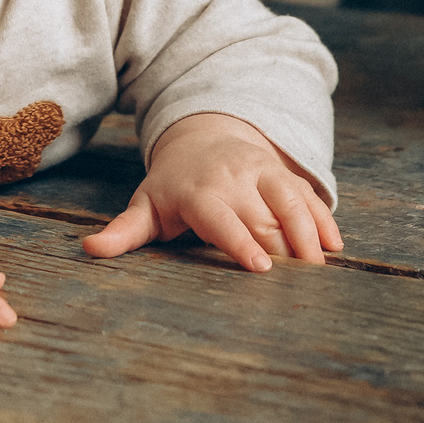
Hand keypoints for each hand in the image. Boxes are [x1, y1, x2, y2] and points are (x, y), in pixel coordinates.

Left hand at [82, 112, 342, 270]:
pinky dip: (323, 219)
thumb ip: (123, 232)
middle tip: (296, 284)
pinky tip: (334, 246)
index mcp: (198, 192)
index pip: (221, 217)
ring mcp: (262, 173)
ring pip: (291, 203)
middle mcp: (233, 179)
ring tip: (319, 270)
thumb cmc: (172, 186)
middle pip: (262, 217)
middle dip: (280, 249)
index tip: (260, 267)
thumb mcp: (145, 206)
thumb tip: (89, 249)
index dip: (240, 241)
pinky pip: (309, 195)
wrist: (201, 137)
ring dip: (308, 235)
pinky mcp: (285, 174)